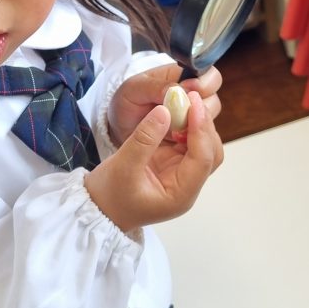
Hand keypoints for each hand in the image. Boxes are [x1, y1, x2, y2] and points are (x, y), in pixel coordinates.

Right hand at [85, 91, 223, 231]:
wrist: (98, 209)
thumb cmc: (110, 196)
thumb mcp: (122, 166)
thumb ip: (144, 139)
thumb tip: (165, 110)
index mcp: (181, 194)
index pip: (203, 159)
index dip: (201, 129)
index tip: (193, 104)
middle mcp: (186, 185)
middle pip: (210, 152)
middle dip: (202, 125)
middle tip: (188, 99)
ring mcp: (180, 174)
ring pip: (201, 145)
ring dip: (194, 123)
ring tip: (180, 102)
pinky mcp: (171, 164)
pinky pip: (186, 141)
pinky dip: (183, 125)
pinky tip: (173, 112)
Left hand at [108, 64, 222, 144]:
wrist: (119, 125)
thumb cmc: (126, 101)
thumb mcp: (134, 89)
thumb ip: (156, 87)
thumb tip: (180, 90)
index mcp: (182, 76)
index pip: (210, 77)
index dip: (204, 85)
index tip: (190, 93)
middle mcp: (192, 97)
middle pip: (213, 100)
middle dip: (200, 109)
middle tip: (179, 113)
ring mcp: (192, 117)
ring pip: (208, 121)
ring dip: (193, 125)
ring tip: (172, 127)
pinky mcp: (189, 137)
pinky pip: (200, 139)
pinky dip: (189, 140)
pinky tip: (173, 139)